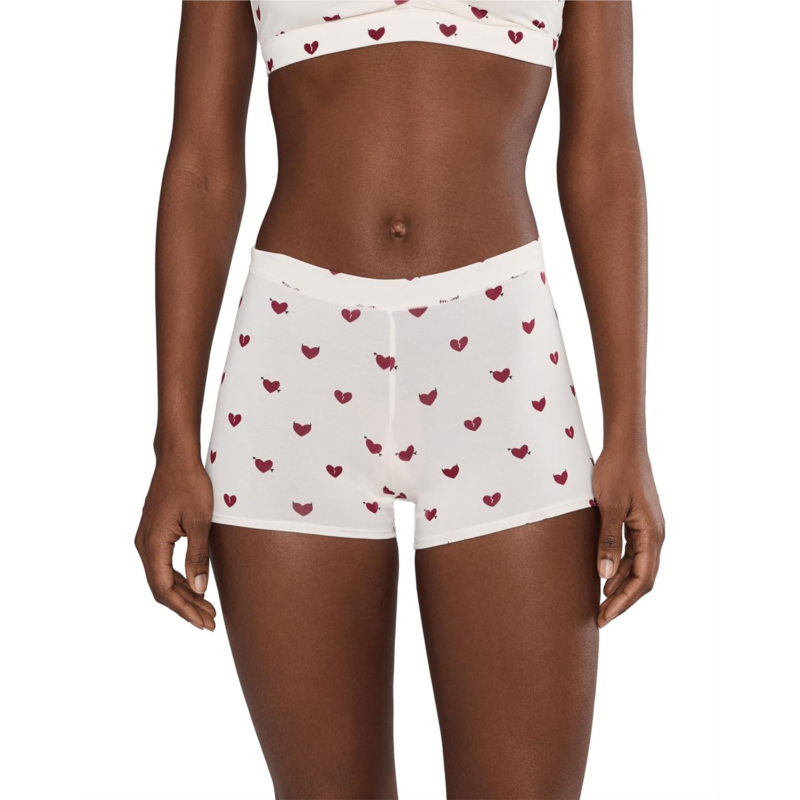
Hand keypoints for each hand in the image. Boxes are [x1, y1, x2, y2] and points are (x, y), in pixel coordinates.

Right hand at [134, 461, 216, 629]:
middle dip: (186, 607)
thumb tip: (199, 590)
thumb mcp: (201, 521)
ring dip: (184, 595)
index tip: (203, 622)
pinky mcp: (155, 535)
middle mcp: (144, 545)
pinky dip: (179, 580)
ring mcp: (147, 540)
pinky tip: (196, 588)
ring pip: (162, 578)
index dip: (184, 609)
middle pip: (161, 588)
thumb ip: (198, 556)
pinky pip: (163, 565)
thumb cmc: (190, 484)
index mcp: (153, 544)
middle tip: (211, 622)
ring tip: (207, 610)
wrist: (177, 459)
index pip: (164, 589)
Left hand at [592, 444, 664, 627]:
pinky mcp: (638, 521)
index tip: (603, 617)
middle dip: (621, 600)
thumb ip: (607, 541)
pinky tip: (603, 576)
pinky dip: (618, 568)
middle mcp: (655, 535)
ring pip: (637, 567)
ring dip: (619, 585)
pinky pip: (632, 552)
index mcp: (652, 534)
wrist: (624, 444)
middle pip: (642, 578)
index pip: (641, 579)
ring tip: (598, 602)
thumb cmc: (616, 471)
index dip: (623, 602)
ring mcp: (647, 528)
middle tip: (598, 617)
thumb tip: (604, 577)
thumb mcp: (609, 506)